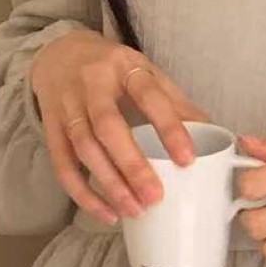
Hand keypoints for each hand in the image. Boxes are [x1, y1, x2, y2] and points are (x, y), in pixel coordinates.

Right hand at [30, 29, 211, 223]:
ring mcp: (66, 105)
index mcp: (124, 66)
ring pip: (84, 148)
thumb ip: (175, 103)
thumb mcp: (146, 73)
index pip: (148, 95)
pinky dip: (83, 193)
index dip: (169, 127)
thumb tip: (215, 135)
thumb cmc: (113, 69)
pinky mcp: (50, 127)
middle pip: (108, 127)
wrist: (60, 53)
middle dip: (132, 165)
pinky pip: (62, 165)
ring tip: (134, 209)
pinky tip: (106, 212)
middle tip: (154, 196)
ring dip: (109, 183)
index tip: (187, 160)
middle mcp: (91, 83)